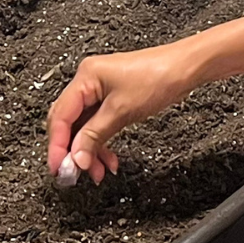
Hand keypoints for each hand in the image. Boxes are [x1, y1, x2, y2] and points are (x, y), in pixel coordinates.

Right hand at [45, 43, 201, 184]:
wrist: (186, 68)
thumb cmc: (158, 76)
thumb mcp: (121, 111)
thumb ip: (95, 136)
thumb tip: (77, 157)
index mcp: (85, 77)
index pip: (60, 116)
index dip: (57, 146)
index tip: (59, 168)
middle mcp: (88, 81)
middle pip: (68, 123)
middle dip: (72, 150)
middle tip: (75, 173)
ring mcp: (100, 90)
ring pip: (84, 127)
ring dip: (88, 151)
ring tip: (97, 171)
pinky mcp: (112, 99)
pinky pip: (97, 125)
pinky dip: (100, 143)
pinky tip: (108, 158)